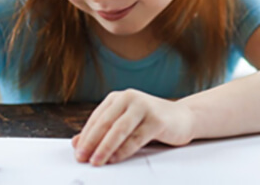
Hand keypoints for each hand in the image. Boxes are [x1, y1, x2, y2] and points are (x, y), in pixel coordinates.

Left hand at [72, 89, 195, 165]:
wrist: (183, 118)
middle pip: (106, 123)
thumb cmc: (151, 121)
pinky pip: (136, 138)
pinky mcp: (157, 120)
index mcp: (118, 98)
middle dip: (92, 142)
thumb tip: (77, 143)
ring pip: (119, 130)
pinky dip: (123, 150)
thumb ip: (102, 131)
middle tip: (83, 157)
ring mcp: (144, 107)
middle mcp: (130, 98)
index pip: (97, 118)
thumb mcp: (124, 123)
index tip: (78, 152)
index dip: (85, 136)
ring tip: (96, 161)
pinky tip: (115, 158)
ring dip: (105, 148)